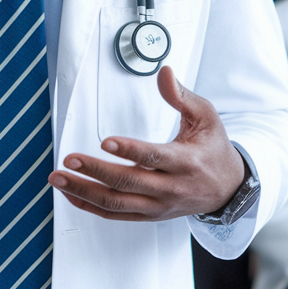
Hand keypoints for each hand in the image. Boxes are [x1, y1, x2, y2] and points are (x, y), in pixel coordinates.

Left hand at [49, 66, 244, 220]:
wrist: (227, 189)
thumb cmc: (213, 149)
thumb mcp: (207, 117)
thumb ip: (182, 96)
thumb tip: (164, 73)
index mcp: (185, 161)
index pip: (153, 156)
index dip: (129, 150)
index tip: (106, 142)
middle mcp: (170, 187)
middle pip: (128, 182)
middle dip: (95, 171)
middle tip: (69, 159)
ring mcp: (158, 205)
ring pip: (117, 203)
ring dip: (84, 191)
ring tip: (59, 177)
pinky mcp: (149, 215)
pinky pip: (116, 215)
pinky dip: (90, 206)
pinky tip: (71, 194)